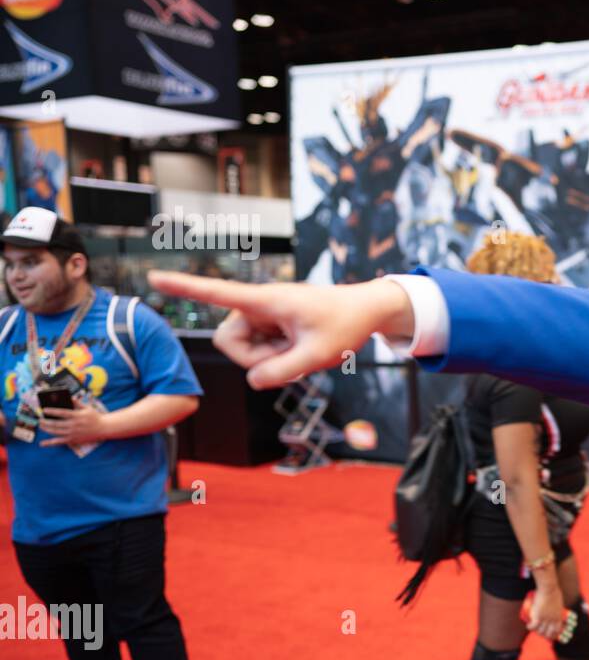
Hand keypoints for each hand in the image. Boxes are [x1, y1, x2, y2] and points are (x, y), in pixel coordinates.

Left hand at [39, 403, 108, 445]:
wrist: (105, 428)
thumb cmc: (95, 417)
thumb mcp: (87, 408)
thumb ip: (77, 403)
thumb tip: (69, 397)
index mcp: (77, 416)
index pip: (62, 413)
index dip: (52, 411)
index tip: (44, 409)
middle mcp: (74, 425)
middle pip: (56, 424)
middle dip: (46, 421)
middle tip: (40, 419)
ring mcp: (73, 434)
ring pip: (56, 432)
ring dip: (47, 429)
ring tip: (41, 426)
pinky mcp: (73, 440)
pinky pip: (59, 442)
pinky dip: (50, 443)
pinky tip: (42, 443)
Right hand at [146, 272, 414, 389]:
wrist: (366, 312)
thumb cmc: (345, 325)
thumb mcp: (318, 356)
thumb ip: (283, 372)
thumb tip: (252, 380)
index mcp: (266, 300)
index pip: (217, 292)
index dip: (184, 288)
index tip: (153, 278)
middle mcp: (258, 306)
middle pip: (228, 342)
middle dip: (252, 359)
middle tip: (290, 359)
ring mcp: (263, 317)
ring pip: (243, 351)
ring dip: (268, 360)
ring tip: (300, 350)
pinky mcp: (270, 327)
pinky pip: (259, 352)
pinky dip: (277, 359)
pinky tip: (300, 349)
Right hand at [526, 587, 575, 642]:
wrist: (548, 588)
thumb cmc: (554, 592)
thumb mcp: (559, 603)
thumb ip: (557, 608)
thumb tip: (555, 608)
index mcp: (558, 617)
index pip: (557, 630)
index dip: (553, 634)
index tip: (550, 634)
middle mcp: (552, 620)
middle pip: (548, 632)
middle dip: (544, 634)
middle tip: (540, 633)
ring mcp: (545, 619)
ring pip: (540, 630)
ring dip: (536, 631)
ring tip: (533, 629)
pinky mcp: (538, 616)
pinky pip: (533, 626)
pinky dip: (530, 627)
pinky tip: (528, 626)